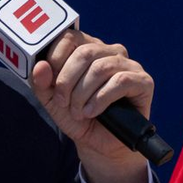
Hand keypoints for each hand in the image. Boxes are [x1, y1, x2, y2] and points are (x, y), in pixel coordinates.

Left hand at [31, 30, 152, 182]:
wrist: (99, 145)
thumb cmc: (77, 117)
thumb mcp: (53, 101)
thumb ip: (42, 83)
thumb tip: (40, 66)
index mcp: (88, 47)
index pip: (69, 37)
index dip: (55, 59)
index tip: (50, 83)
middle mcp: (109, 51)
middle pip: (84, 53)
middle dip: (67, 81)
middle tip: (62, 102)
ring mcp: (128, 64)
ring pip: (100, 68)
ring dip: (82, 94)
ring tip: (78, 112)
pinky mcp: (143, 81)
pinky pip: (119, 82)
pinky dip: (100, 100)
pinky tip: (92, 112)